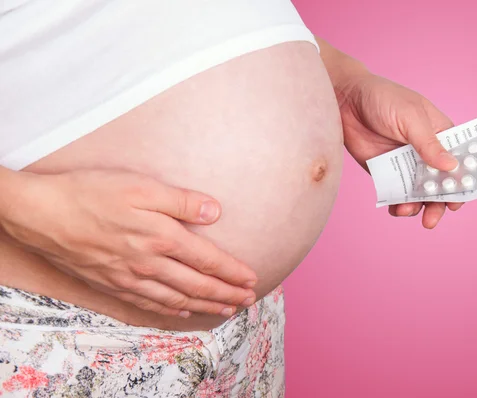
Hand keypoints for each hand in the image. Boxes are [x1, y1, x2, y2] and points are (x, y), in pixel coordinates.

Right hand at [0, 169, 256, 317]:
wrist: (40, 214)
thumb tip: (216, 211)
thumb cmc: (90, 193)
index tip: (252, 279)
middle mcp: (149, 263)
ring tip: (225, 310)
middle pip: (197, 285)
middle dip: (226, 294)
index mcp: (160, 236)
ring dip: (205, 305)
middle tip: (248, 301)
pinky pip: (148, 303)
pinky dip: (170, 310)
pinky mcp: (111, 283)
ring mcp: (129, 277)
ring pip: (176, 299)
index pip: (207, 260)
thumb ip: (181, 201)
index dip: (232, 272)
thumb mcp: (140, 185)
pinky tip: (181, 311)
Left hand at [336, 72, 463, 227]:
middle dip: (440, 203)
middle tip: (432, 218)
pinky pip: (398, 194)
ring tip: (407, 210)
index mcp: (441, 134)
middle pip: (442, 183)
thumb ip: (428, 143)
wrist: (344, 102)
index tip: (458, 200)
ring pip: (420, 193)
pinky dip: (399, 205)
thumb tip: (451, 166)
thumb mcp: (410, 117)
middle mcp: (427, 152)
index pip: (461, 160)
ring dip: (419, 207)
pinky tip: (396, 209)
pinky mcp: (387, 173)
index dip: (464, 182)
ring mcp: (407, 164)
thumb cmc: (382, 98)